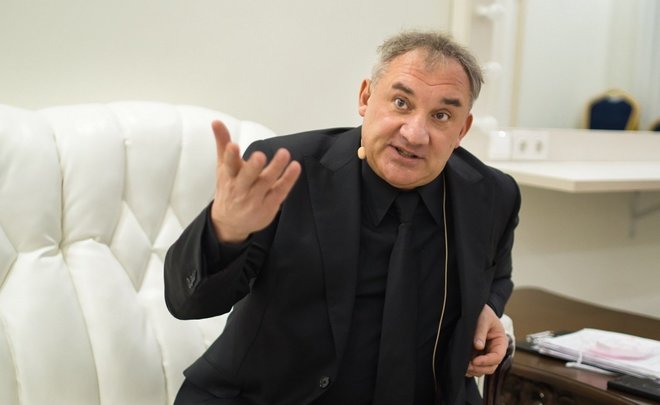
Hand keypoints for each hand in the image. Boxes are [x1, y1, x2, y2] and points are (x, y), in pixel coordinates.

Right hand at [209, 120, 300, 242]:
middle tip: (260, 155)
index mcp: (228, 177)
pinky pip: (279, 192)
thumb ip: (222, 143)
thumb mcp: (223, 167)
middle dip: (253, 167)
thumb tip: (216, 121)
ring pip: (266, 183)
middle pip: (247, 177)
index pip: (228, 165)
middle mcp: (240, 189)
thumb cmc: (229, 189)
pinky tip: (295, 167)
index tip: (233, 146)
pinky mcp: (268, 206)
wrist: (230, 223)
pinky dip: (288, 180)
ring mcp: (254, 199)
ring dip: (276, 168)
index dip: (230, 156)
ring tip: (284, 154)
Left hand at [465, 304, 507, 376]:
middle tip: (467, 366)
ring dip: (474, 370)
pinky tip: (462, 366)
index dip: (487, 361)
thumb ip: (481, 332)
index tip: (475, 361)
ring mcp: (486, 354)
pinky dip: (470, 369)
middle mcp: (495, 350)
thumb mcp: (483, 319)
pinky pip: (476, 366)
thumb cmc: (483, 313)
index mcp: (500, 342)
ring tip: (463, 367)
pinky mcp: (478, 355)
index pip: (497, 356)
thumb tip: (478, 346)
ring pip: (483, 369)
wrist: (478, 310)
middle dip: (479, 368)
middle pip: (491, 366)